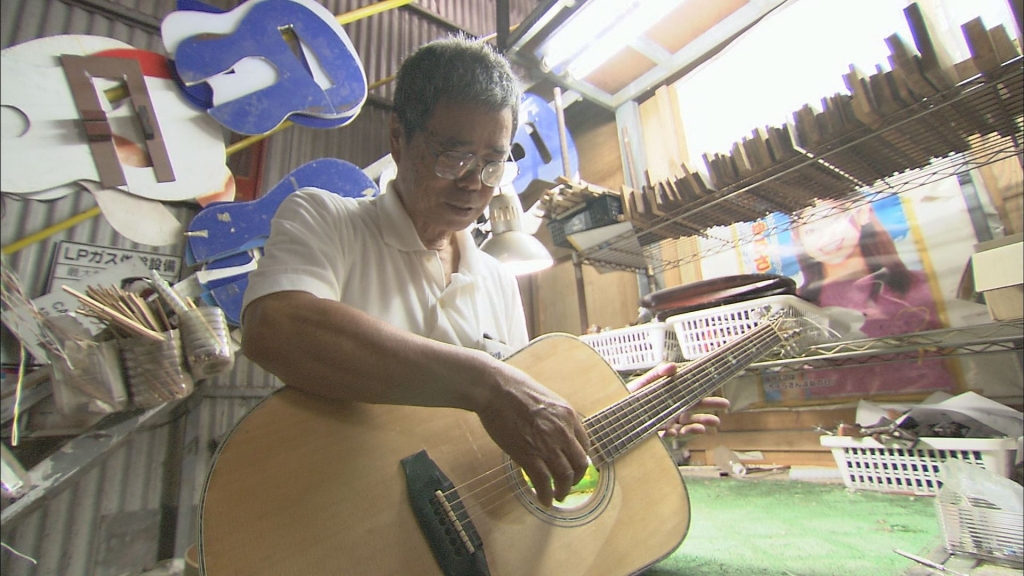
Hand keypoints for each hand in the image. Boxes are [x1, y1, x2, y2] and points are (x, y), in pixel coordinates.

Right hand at [476, 364, 589, 507]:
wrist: (496, 389)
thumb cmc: (514, 389)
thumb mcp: (545, 399)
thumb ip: (553, 417)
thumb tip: (550, 430)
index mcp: (568, 416)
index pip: (584, 444)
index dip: (580, 460)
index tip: (575, 466)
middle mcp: (563, 432)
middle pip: (579, 463)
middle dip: (576, 479)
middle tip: (569, 485)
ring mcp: (547, 445)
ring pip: (565, 476)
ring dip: (563, 490)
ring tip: (558, 496)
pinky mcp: (529, 455)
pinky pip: (544, 482)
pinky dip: (546, 495)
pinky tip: (544, 500)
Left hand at [627, 363, 729, 436]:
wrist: (614, 414)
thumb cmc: (629, 396)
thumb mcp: (643, 383)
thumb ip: (658, 374)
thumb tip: (673, 365)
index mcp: (671, 396)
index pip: (692, 394)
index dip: (706, 393)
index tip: (719, 390)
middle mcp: (671, 410)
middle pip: (695, 409)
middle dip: (710, 408)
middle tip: (725, 405)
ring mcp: (667, 423)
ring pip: (689, 424)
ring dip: (702, 423)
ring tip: (713, 423)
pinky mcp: (659, 433)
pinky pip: (674, 435)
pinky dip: (683, 433)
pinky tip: (689, 431)